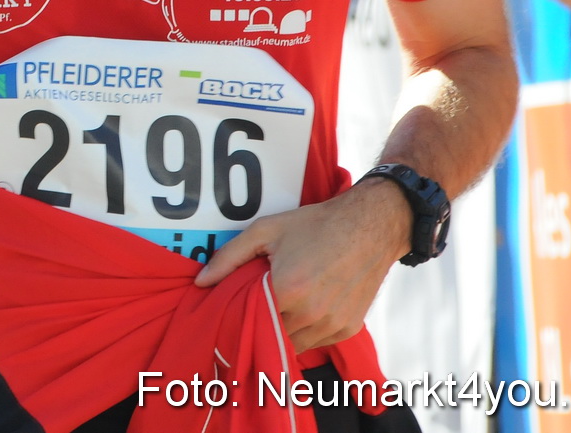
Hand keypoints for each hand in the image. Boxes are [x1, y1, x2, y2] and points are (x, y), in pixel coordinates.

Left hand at [194, 179, 408, 351]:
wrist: (369, 227)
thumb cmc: (315, 225)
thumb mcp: (265, 231)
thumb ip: (229, 257)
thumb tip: (201, 282)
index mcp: (288, 291)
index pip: (250, 320)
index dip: (240, 314)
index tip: (233, 308)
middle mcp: (312, 314)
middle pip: (271, 334)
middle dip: (261, 323)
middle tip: (256, 305)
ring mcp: (332, 325)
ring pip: (294, 344)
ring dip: (283, 330)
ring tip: (280, 306)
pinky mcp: (348, 329)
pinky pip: (317, 342)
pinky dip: (306, 331)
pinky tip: (303, 308)